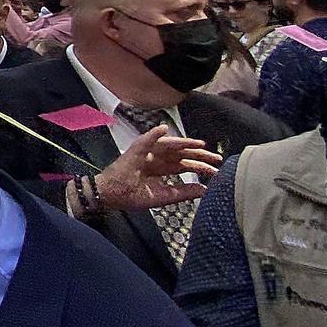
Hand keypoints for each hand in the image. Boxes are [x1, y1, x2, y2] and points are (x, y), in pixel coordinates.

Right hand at [94, 125, 221, 212]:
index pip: (185, 164)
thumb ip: (181, 192)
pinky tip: (163, 129)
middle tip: (217, 157)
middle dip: (199, 154)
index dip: (200, 166)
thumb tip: (204, 189)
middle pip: (181, 153)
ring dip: (184, 143)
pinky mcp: (134, 151)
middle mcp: (157, 159)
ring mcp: (146, 153)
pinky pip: (145, 140)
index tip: (217, 170)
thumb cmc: (131, 196)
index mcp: (162, 169)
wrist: (109, 196)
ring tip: (199, 144)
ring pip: (169, 145)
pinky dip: (153, 134)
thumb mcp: (160, 197)